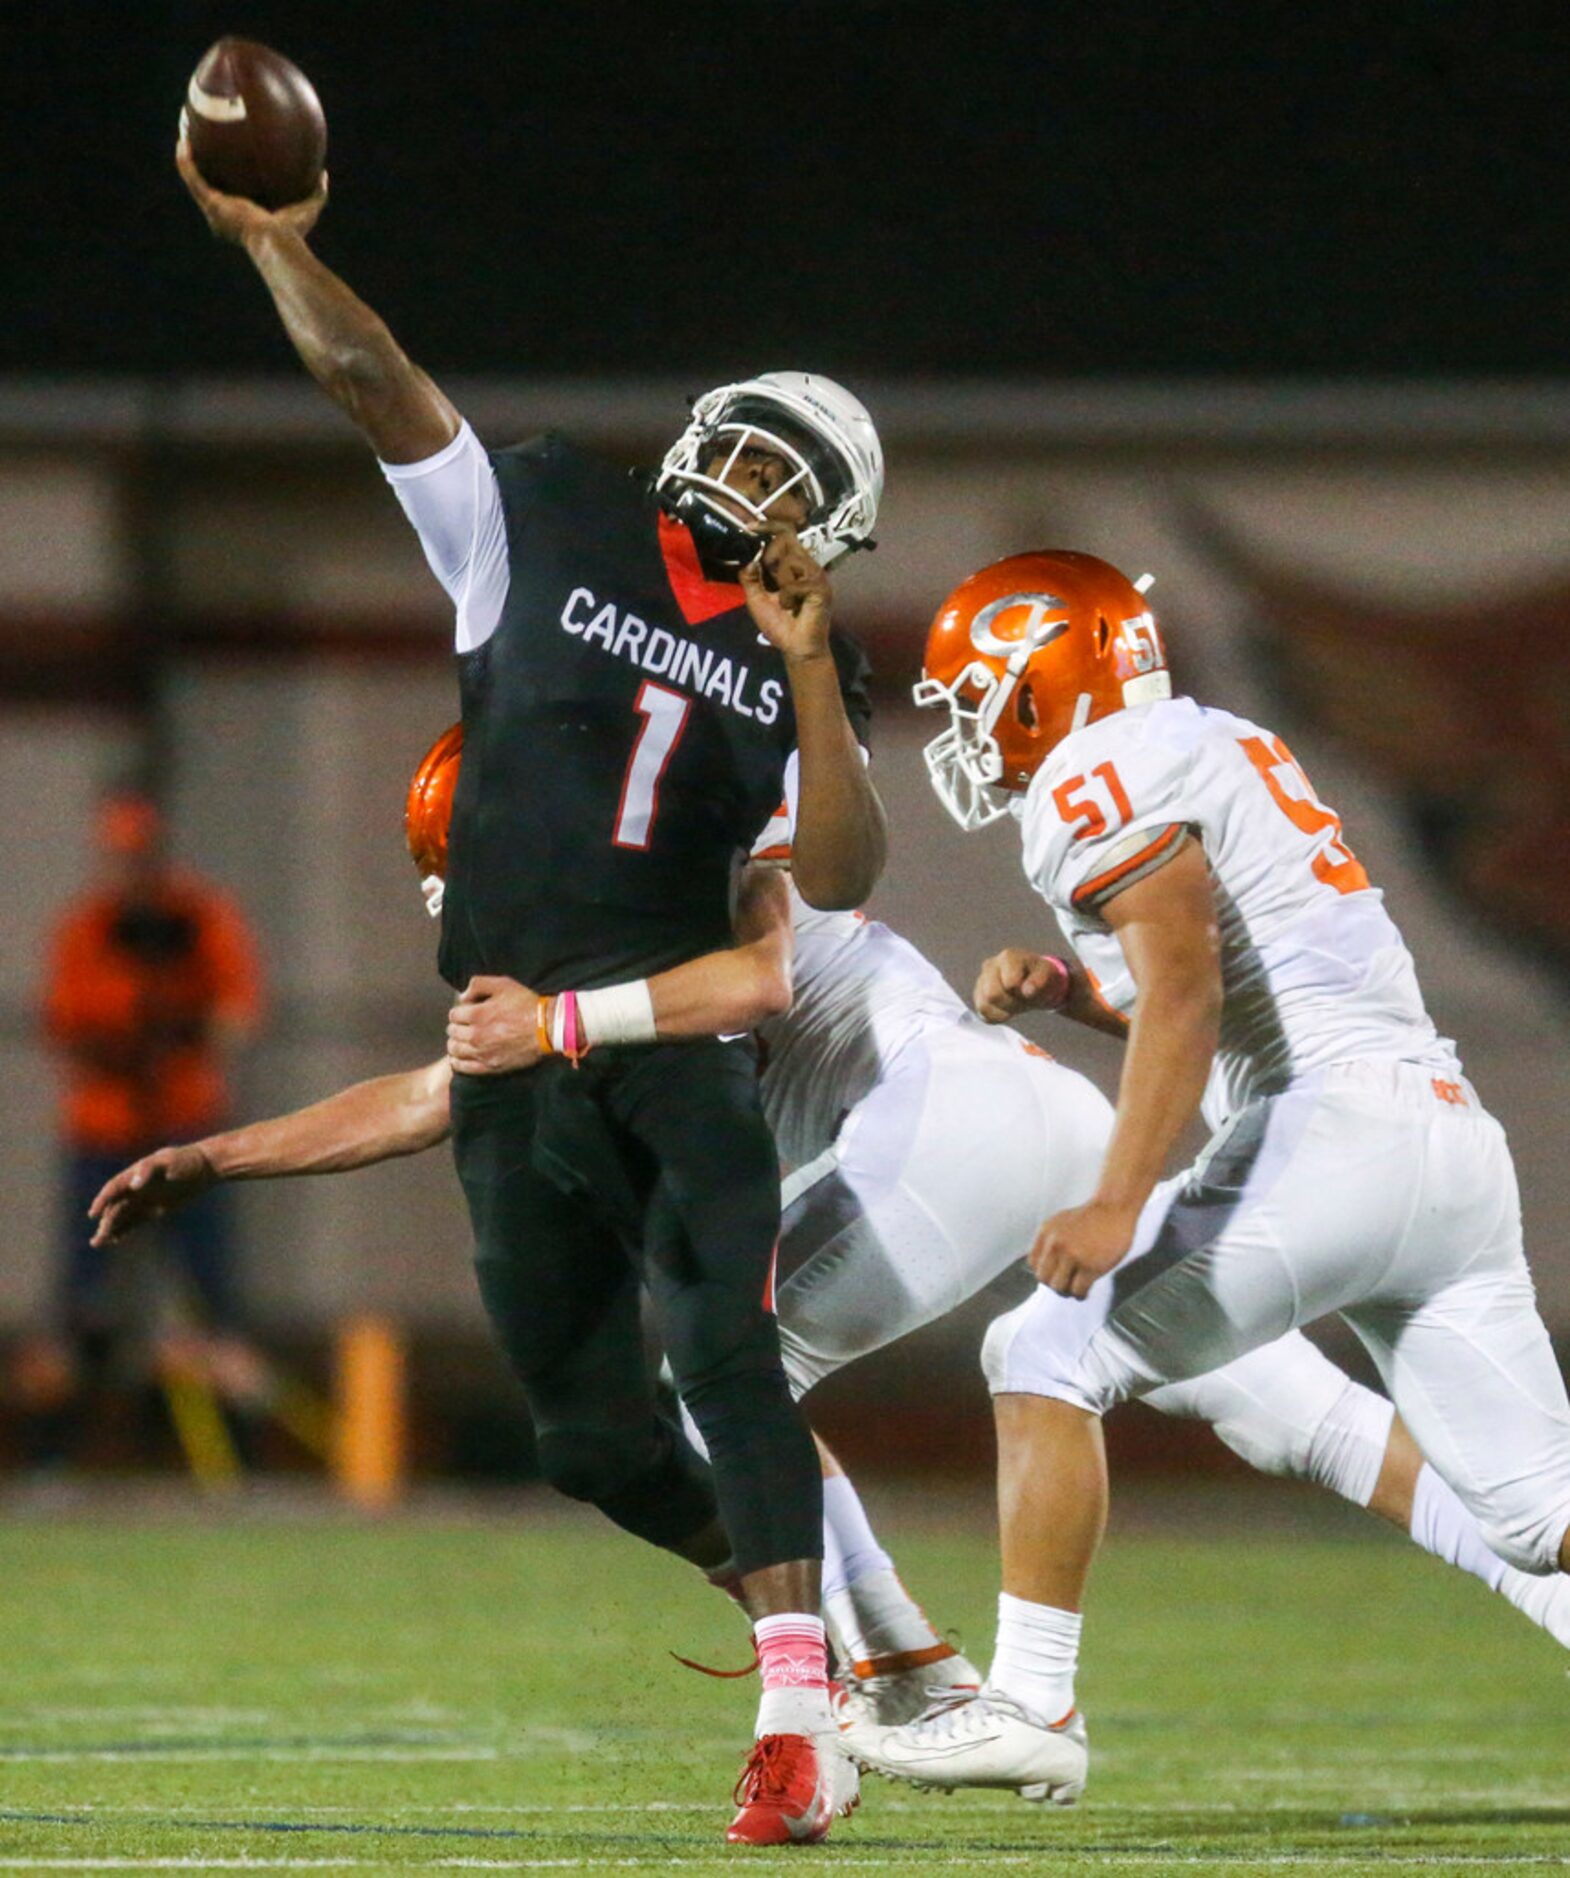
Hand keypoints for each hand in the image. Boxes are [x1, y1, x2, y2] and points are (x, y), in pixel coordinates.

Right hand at [88, 1145, 216, 1248]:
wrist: (204, 1166)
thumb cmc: (185, 1160)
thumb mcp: (168, 1161)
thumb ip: (148, 1170)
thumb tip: (133, 1184)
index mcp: (134, 1173)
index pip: (113, 1188)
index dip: (102, 1200)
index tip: (93, 1213)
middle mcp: (135, 1188)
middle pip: (115, 1207)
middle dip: (106, 1222)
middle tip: (98, 1239)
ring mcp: (144, 1199)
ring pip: (122, 1216)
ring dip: (111, 1228)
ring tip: (99, 1243)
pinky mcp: (154, 1209)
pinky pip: (135, 1221)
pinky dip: (125, 1229)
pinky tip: (116, 1240)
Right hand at [176, 130, 327, 246]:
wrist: (276, 241)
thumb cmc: (293, 233)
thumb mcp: (308, 208)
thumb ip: (316, 192)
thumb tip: (323, 172)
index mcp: (245, 221)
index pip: (234, 200)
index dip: (229, 183)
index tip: (229, 164)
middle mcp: (226, 218)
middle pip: (211, 189)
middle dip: (204, 169)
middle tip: (201, 146)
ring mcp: (216, 211)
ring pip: (196, 182)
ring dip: (188, 161)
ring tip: (184, 137)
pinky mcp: (210, 204)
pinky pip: (193, 179)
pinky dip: (185, 162)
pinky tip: (182, 142)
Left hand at [446, 976, 544, 1074]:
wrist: (547, 1028)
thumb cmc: (527, 1004)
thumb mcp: (503, 984)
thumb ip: (478, 984)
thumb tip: (463, 996)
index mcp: (477, 1014)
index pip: (454, 1015)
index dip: (459, 1012)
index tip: (466, 1012)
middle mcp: (475, 1035)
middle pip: (452, 1032)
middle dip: (456, 1026)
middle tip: (465, 1026)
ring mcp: (482, 1052)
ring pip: (455, 1049)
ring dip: (455, 1043)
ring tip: (461, 1040)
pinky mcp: (490, 1066)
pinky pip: (464, 1067)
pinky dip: (457, 1062)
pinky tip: (458, 1058)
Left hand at [739, 524, 831, 661]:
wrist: (796, 647)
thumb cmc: (780, 625)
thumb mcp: (756, 599)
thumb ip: (750, 579)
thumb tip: (749, 560)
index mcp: (794, 565)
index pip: (785, 534)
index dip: (768, 527)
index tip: (750, 527)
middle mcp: (807, 565)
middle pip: (786, 541)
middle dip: (771, 559)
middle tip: (772, 583)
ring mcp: (817, 575)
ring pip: (791, 560)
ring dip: (781, 582)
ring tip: (787, 601)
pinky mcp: (821, 588)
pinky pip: (795, 584)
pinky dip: (788, 598)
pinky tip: (793, 608)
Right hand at [974, 948, 1066, 1022]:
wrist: (1035, 981)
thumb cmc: (1040, 976)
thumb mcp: (1047, 975)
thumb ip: (1039, 980)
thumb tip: (1027, 991)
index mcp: (1008, 957)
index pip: (1009, 983)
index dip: (1022, 993)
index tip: (1031, 990)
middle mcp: (990, 965)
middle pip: (992, 994)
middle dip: (1011, 1003)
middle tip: (1023, 1000)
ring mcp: (981, 980)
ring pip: (984, 1005)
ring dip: (1004, 1010)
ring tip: (1015, 1003)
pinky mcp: (978, 994)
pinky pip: (981, 1012)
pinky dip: (996, 1016)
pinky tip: (1006, 1010)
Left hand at [1028, 1199, 1139, 1298]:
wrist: (1115, 1207)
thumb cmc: (1091, 1217)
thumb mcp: (1061, 1223)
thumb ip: (1050, 1241)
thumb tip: (1042, 1269)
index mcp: (1046, 1232)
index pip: (1033, 1263)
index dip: (1045, 1271)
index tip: (1056, 1274)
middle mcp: (1056, 1244)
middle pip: (1044, 1278)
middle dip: (1054, 1284)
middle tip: (1066, 1285)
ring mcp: (1073, 1255)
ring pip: (1059, 1287)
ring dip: (1067, 1291)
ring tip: (1076, 1288)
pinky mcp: (1091, 1266)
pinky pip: (1078, 1291)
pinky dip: (1080, 1295)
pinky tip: (1085, 1291)